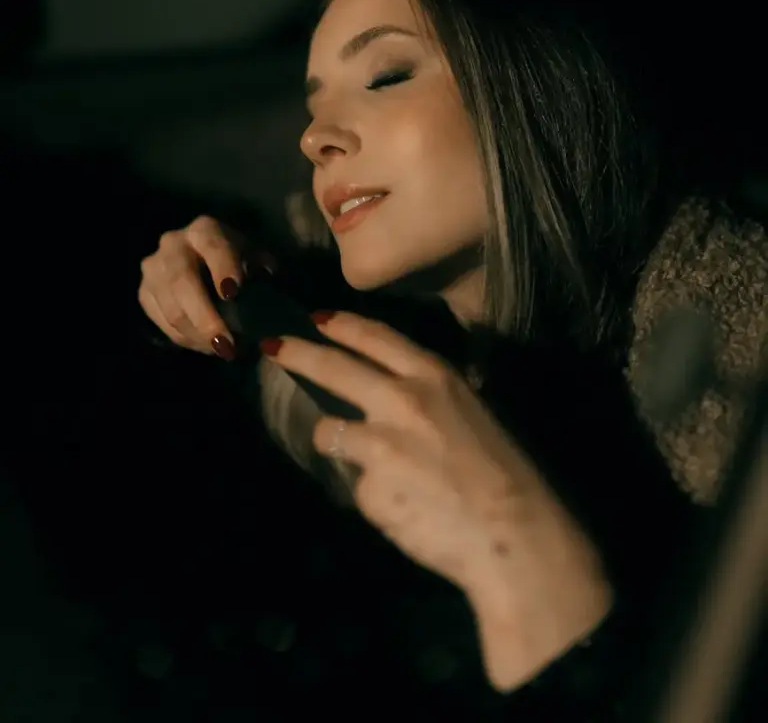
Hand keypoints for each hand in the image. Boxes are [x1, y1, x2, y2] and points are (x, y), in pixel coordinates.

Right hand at [138, 216, 269, 357]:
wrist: (198, 260)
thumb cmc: (233, 259)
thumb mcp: (252, 257)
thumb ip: (262, 268)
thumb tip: (268, 284)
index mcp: (204, 230)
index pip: (213, 247)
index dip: (223, 269)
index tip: (233, 294)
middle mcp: (172, 243)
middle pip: (183, 282)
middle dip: (206, 319)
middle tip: (227, 346)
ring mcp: (153, 269)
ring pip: (172, 309)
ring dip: (198, 336)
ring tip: (223, 351)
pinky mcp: (144, 292)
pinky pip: (162, 322)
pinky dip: (185, 339)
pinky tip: (205, 346)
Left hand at [264, 311, 613, 688]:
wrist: (514, 534)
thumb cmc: (504, 472)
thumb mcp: (471, 410)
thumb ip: (427, 396)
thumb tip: (388, 394)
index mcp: (433, 375)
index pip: (375, 337)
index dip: (341, 325)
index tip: (316, 318)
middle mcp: (399, 400)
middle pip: (332, 368)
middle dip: (296, 353)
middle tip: (271, 347)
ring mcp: (378, 444)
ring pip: (330, 432)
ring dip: (338, 442)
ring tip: (380, 468)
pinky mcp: (367, 489)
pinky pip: (357, 486)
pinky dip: (373, 495)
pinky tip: (406, 508)